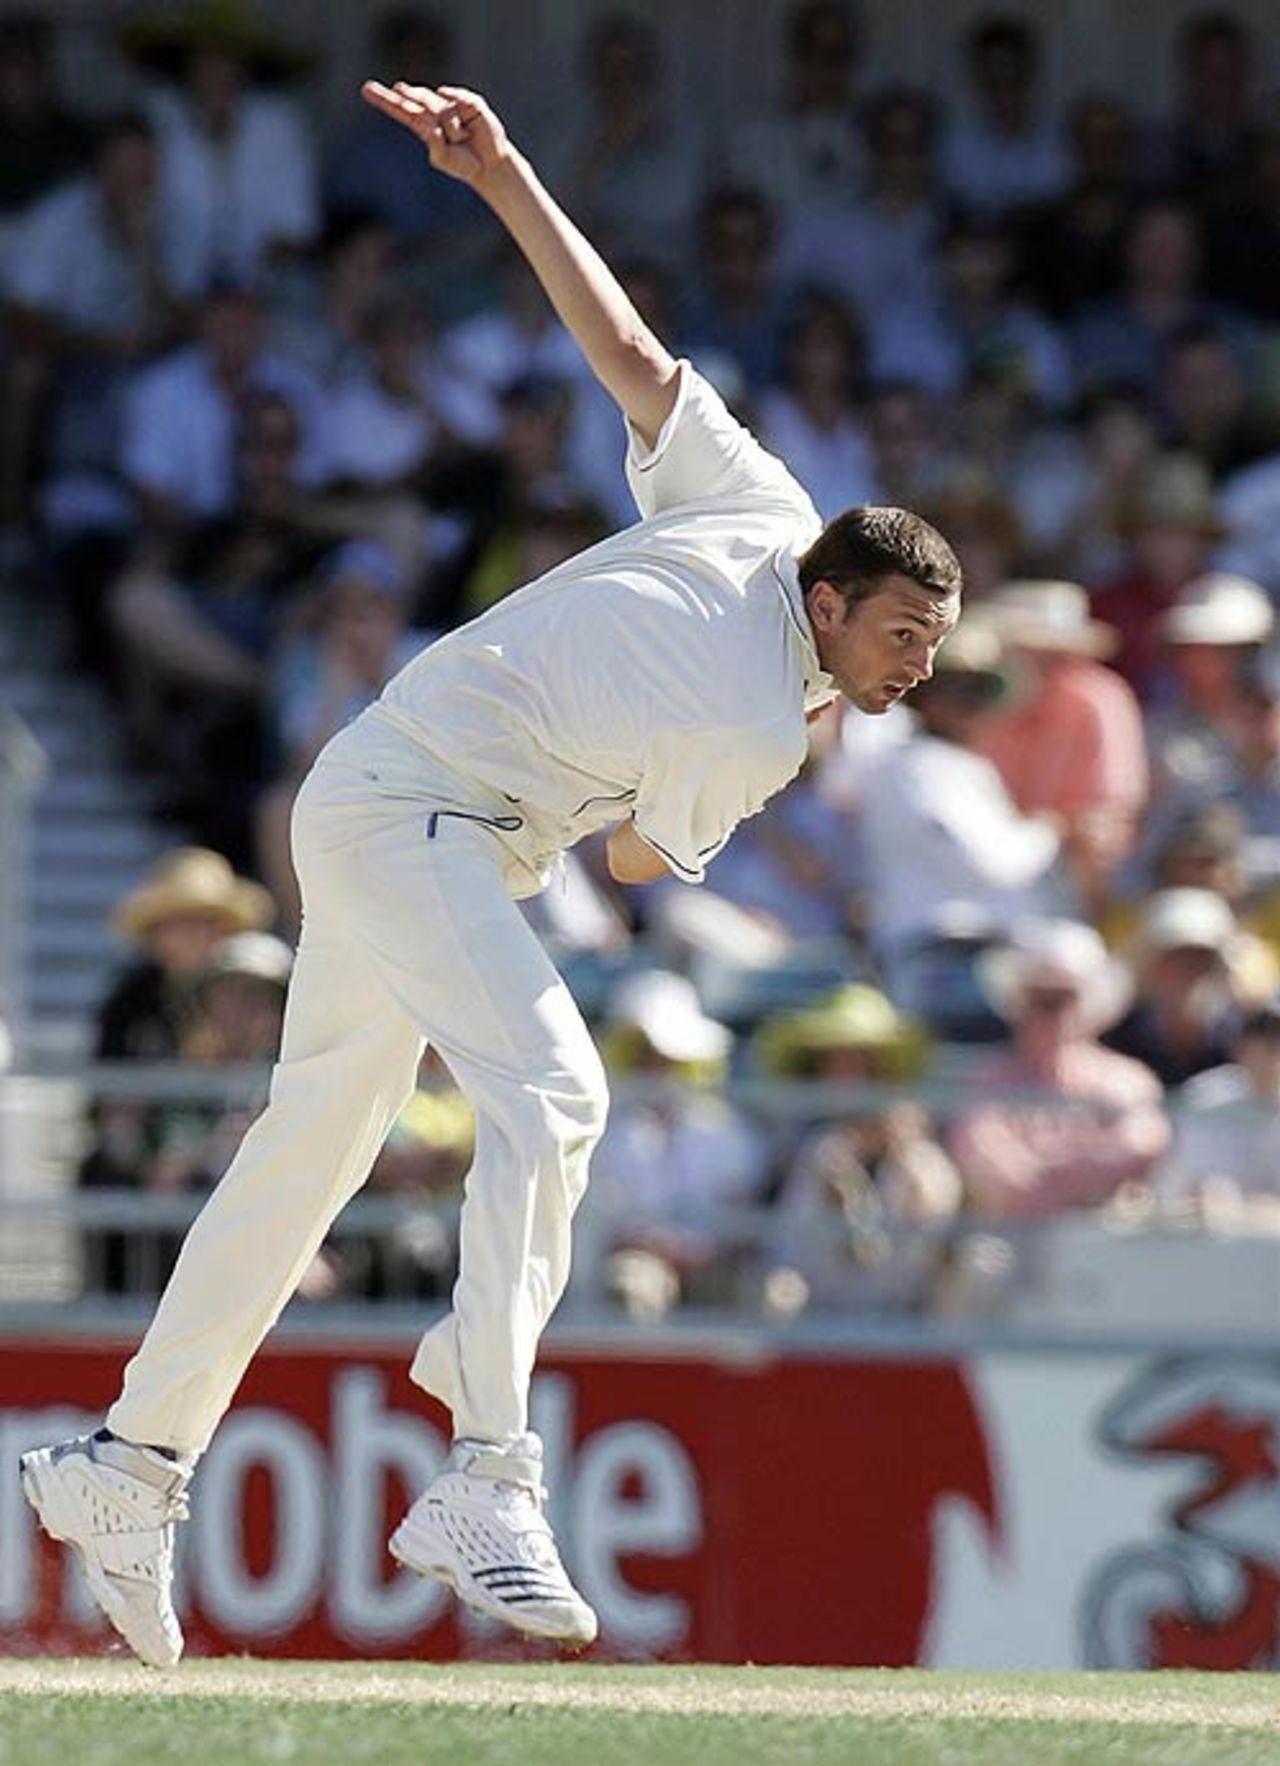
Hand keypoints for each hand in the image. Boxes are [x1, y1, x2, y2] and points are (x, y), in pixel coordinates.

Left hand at [361, 81, 510, 189]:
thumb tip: (429, 120)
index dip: (384, 100)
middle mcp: (434, 112)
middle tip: (399, 89)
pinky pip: (458, 98)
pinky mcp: (468, 101)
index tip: (366, 90)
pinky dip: (461, 111)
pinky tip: (467, 122)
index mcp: (423, 126)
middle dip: (407, 93)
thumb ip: (433, 143)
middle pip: (415, 98)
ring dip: (451, 127)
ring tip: (462, 139)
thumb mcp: (443, 159)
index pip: (400, 111)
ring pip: (442, 108)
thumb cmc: (463, 164)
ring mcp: (451, 104)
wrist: (489, 163)